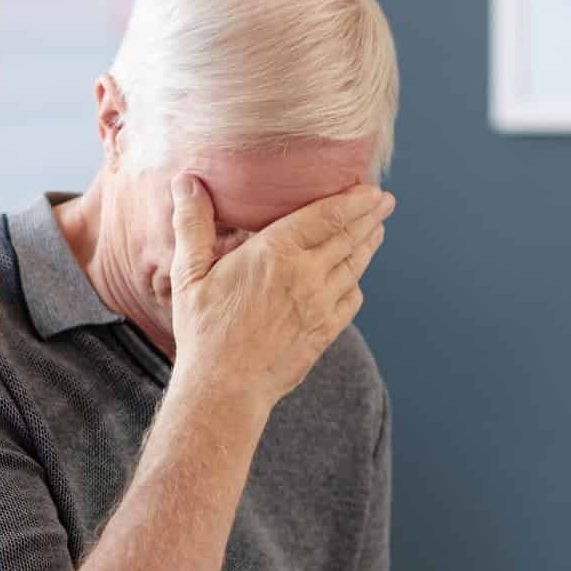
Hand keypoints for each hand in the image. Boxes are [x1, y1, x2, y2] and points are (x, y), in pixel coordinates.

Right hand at [167, 175, 391, 409]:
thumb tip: (185, 182)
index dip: (354, 199)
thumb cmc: (204, 331)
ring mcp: (320, 305)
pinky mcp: (325, 332)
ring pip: (355, 266)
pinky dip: (356, 283)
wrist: (226, 388)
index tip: (370, 188)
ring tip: (376, 231)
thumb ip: (192, 224)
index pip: (328, 215)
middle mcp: (306, 275)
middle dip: (371, 216)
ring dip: (368, 245)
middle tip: (385, 202)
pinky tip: (355, 278)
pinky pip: (351, 300)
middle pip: (350, 237)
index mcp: (276, 252)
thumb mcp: (189, 274)